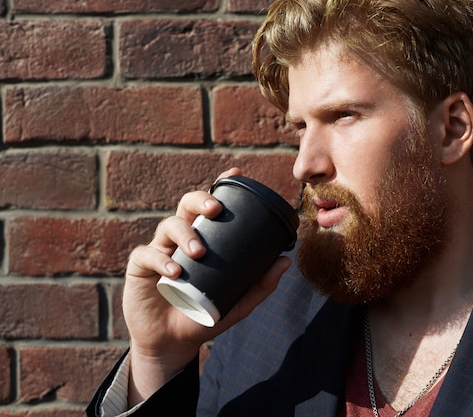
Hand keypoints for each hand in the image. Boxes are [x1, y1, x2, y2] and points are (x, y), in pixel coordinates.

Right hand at [122, 167, 291, 404]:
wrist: (174, 343)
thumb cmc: (205, 316)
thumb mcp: (238, 303)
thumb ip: (261, 285)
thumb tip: (285, 260)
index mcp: (204, 238)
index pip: (210, 206)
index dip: (220, 186)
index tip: (234, 175)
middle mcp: (181, 238)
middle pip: (187, 206)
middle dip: (200, 200)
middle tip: (215, 209)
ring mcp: (159, 250)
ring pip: (168, 225)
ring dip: (185, 233)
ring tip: (199, 251)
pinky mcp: (140, 268)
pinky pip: (147, 255)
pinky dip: (161, 260)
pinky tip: (175, 271)